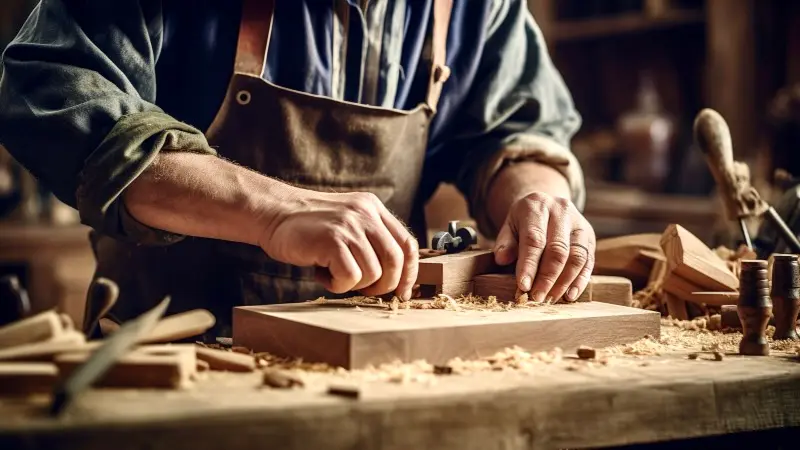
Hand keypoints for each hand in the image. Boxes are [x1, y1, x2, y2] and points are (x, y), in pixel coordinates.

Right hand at [259, 190, 418, 299]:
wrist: (271, 213)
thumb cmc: (306, 227)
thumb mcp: (345, 222)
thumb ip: (368, 239)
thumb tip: (393, 278)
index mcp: (373, 208)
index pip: (407, 244)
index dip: (409, 273)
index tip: (401, 291)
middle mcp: (365, 213)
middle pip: (396, 261)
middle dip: (383, 285)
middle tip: (362, 289)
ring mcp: (349, 225)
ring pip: (374, 273)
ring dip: (353, 284)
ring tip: (332, 273)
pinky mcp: (333, 239)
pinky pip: (351, 277)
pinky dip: (337, 285)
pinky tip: (322, 273)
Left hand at [493, 192, 594, 302]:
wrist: (545, 204)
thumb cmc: (523, 221)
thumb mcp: (509, 226)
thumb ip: (505, 242)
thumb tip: (502, 259)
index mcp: (537, 206)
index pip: (534, 239)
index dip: (529, 265)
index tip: (523, 286)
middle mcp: (561, 211)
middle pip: (558, 250)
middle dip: (547, 278)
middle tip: (537, 298)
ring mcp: (579, 223)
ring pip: (577, 257)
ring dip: (564, 282)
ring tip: (550, 299)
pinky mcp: (589, 236)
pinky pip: (588, 261)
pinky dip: (580, 281)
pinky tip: (569, 295)